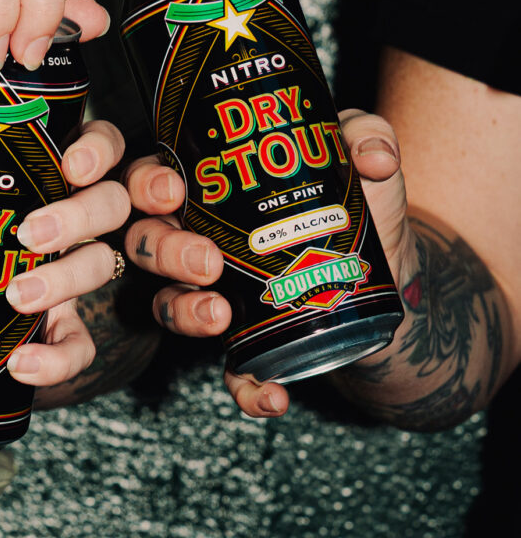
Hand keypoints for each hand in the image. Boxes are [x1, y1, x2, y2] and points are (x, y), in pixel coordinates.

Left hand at [0, 120, 128, 389]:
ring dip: (66, 281)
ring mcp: (73, 276)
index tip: (71, 163)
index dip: (99, 148)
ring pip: (100, 266)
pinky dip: (58, 360)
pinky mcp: (62, 329)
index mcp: (49, 175)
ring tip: (16, 296)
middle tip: (30, 234)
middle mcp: (74, 221)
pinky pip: (81, 346)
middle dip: (79, 217)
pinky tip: (21, 363)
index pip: (100, 146)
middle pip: (110, 204)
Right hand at [124, 109, 410, 417]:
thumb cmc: (358, 213)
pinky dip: (248, 391)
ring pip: (167, 305)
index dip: (146, 184)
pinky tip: (274, 397)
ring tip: (219, 318)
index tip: (173, 190)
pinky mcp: (244, 346)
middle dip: (166, 252)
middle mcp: (197, 243)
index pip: (152, 180)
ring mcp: (213, 297)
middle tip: (207, 262)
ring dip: (184, 313)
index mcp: (209, 193)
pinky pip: (232, 374)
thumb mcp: (361, 168)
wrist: (390, 282)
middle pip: (148, 243)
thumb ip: (366, 139)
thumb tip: (372, 156)